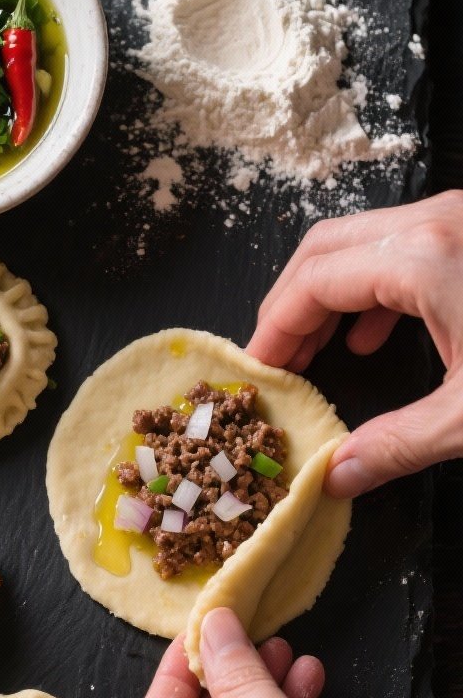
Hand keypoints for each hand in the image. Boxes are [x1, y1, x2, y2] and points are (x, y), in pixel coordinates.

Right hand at [246, 190, 462, 496]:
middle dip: (290, 306)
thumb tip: (337, 477)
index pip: (314, 283)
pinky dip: (371, 289)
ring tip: (311, 353)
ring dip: (327, 295)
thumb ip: (399, 444)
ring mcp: (457, 220)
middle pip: (326, 248)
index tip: (256, 371)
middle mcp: (436, 221)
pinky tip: (369, 335)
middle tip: (274, 361)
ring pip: (362, 243)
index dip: (274, 330)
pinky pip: (402, 248)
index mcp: (424, 256)